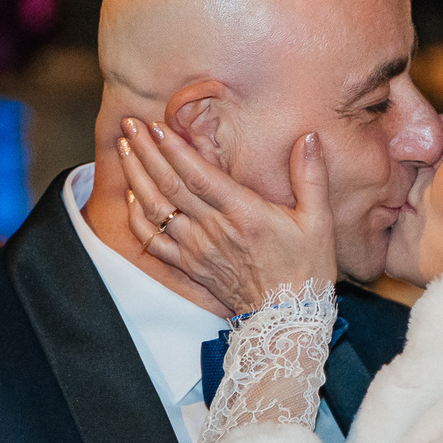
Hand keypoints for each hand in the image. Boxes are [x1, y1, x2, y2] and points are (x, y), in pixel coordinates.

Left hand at [117, 119, 335, 313]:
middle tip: (130, 124)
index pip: (198, 174)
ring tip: (124, 149)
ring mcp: (197, 250)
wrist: (289, 318)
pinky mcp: (190, 267)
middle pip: (170, 185)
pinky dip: (138, 218)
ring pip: (156, 210)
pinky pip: (154, 242)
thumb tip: (310, 138)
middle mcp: (214, 230)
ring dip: (136, 177)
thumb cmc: (306, 268)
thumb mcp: (319, 221)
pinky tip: (130, 197)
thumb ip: (311, 176)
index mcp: (243, 213)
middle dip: (146, 152)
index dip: (173, 148)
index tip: (156, 126)